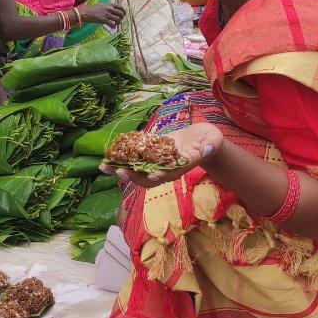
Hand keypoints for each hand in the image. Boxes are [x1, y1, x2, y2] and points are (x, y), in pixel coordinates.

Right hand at [79, 2, 125, 27]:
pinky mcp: (104, 20)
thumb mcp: (102, 5)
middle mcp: (109, 9)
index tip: (124, 14)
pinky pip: (112, 24)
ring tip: (115, 24)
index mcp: (109, 4)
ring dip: (118, 23)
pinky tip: (112, 27)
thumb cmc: (93, 9)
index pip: (121, 7)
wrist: (86, 12)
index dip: (124, 11)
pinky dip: (114, 27)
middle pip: (121, 14)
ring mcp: (107, 14)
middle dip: (122, 18)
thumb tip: (114, 10)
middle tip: (119, 20)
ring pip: (118, 20)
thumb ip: (109, 7)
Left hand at [100, 123, 224, 188]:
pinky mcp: (151, 155)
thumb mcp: (213, 140)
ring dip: (121, 170)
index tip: (151, 174)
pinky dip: (121, 160)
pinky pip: (135, 160)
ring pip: (138, 172)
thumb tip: (208, 147)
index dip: (161, 174)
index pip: (170, 173)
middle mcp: (167, 168)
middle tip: (119, 171)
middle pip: (149, 177)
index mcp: (182, 166)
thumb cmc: (210, 140)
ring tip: (105, 167)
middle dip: (134, 175)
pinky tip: (107, 158)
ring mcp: (158, 163)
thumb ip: (210, 145)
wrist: (203, 140)